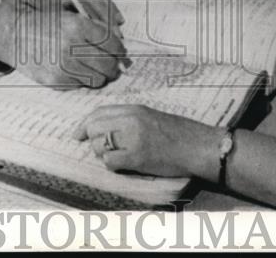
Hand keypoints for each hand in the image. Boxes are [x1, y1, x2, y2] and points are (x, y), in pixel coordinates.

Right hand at [0, 0, 127, 88]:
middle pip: (108, 65)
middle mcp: (72, 46)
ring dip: (100, 75)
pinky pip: (81, 85)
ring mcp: (63, 66)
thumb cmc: (44, 22)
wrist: (14, 34)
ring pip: (98, 79)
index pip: (112, 44)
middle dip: (113, 66)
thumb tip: (120, 40)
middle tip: (112, 65)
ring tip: (95, 68)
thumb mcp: (70, 14)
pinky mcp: (56, 80)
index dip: (120, 50)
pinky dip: (82, 80)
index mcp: (78, 25)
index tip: (120, 52)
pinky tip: (76, 70)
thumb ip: (95, 25)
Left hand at [74, 105, 220, 178]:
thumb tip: (104, 129)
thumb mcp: (151, 117)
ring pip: (100, 145)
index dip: (85, 124)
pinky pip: (110, 161)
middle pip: (94, 128)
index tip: (78, 134)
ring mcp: (133, 138)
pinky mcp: (137, 156)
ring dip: (104, 154)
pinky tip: (124, 165)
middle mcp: (130, 120)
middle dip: (92, 141)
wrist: (197, 145)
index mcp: (134, 109)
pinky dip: (113, 165)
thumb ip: (128, 120)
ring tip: (119, 157)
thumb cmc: (178, 133)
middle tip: (100, 149)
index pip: (99, 112)